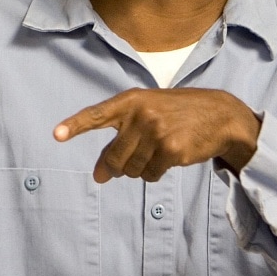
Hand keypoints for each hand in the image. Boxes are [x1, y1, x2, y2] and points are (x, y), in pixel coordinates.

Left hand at [54, 88, 261, 182]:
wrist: (219, 115)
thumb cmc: (178, 113)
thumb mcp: (148, 112)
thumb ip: (121, 137)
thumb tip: (99, 175)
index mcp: (131, 100)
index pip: (97, 114)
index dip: (76, 125)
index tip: (57, 135)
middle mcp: (141, 114)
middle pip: (114, 157)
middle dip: (118, 167)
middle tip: (128, 164)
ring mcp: (156, 131)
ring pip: (131, 169)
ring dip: (141, 169)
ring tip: (157, 152)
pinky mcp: (171, 150)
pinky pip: (150, 175)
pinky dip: (156, 172)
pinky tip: (170, 158)